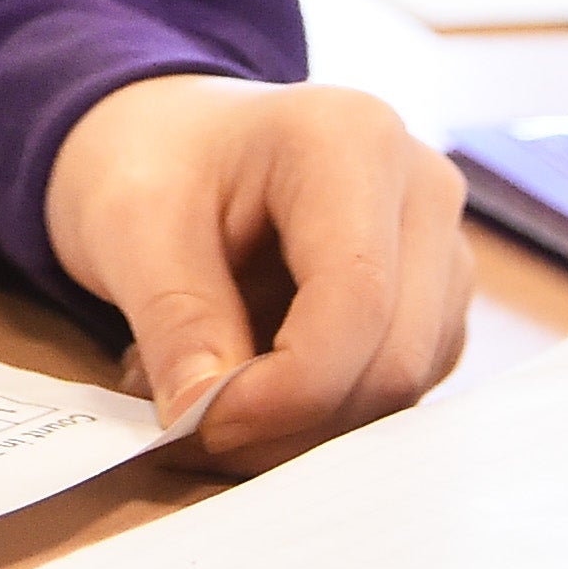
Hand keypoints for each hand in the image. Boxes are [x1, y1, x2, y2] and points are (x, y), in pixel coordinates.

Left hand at [42, 73, 466, 470]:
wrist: (168, 138)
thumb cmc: (149, 159)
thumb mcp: (127, 223)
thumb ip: (174, 319)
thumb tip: (206, 417)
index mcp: (352, 139)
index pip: (358, 300)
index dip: (286, 390)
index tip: (198, 424)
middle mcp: (421, 187)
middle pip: (393, 358)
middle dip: (289, 421)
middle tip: (185, 429)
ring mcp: (440, 247)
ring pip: (400, 389)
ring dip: (298, 423)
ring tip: (200, 387)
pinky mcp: (434, 302)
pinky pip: (394, 391)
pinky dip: (317, 413)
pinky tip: (245, 380)